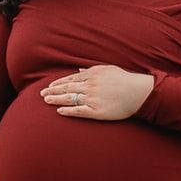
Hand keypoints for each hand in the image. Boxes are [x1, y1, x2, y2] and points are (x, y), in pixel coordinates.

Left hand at [39, 66, 154, 119]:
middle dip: (53, 91)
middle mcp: (90, 86)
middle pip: (67, 88)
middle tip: (41, 95)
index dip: (58, 83)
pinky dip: (68, 111)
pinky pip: (79, 111)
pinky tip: (60, 111)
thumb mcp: (108, 69)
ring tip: (46, 101)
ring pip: (70, 99)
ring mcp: (92, 98)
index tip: (49, 86)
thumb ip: (91, 69)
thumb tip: (79, 69)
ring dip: (56, 99)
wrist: (138, 92)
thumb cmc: (125, 80)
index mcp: (92, 75)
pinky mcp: (97, 111)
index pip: (70, 79)